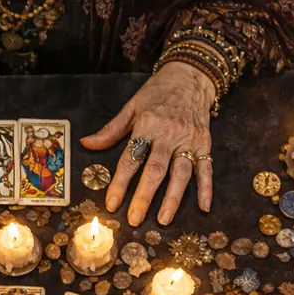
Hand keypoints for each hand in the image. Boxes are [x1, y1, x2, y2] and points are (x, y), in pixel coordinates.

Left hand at [81, 62, 216, 225]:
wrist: (190, 75)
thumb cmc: (158, 92)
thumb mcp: (132, 106)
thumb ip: (111, 130)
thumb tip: (87, 143)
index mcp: (148, 124)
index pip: (131, 158)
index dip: (120, 182)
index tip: (112, 203)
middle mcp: (169, 134)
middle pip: (156, 169)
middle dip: (144, 196)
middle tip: (135, 218)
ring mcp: (189, 140)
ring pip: (181, 173)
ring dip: (173, 198)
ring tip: (164, 219)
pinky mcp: (205, 143)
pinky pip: (206, 168)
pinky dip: (206, 188)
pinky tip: (204, 206)